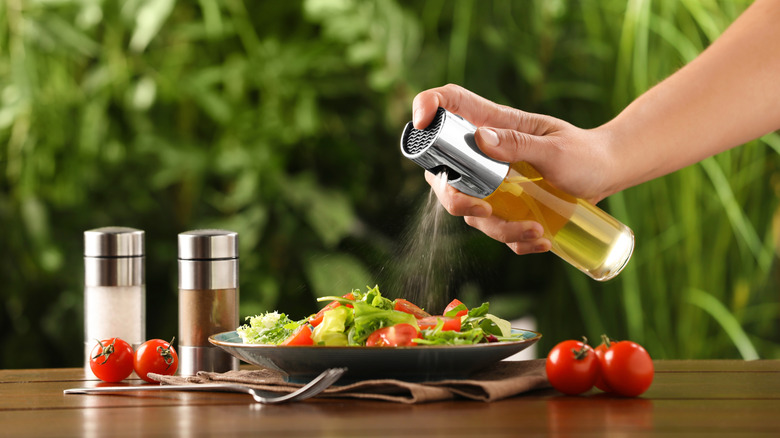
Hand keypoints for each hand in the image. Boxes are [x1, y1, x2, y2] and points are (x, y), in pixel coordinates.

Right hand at [413, 84, 615, 254]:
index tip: (421, 123)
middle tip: (482, 210)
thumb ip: (519, 143)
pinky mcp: (507, 208)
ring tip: (536, 231)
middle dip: (453, 199)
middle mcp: (484, 155)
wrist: (606, 173)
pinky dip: (516, 241)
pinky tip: (542, 240)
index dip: (426, 106)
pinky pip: (498, 231)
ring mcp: (493, 184)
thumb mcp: (555, 148)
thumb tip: (481, 137)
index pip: (449, 105)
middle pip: (443, 174)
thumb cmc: (583, 151)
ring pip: (471, 212)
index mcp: (492, 125)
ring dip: (498, 228)